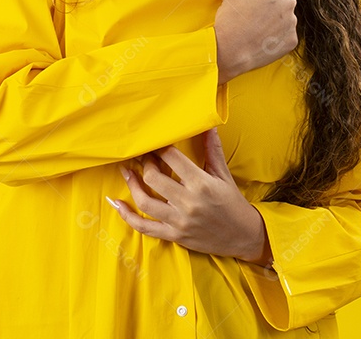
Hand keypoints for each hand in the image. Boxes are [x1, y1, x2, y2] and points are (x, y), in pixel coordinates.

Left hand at [109, 127, 271, 265]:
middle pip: (154, 177)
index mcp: (201, 183)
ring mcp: (179, 221)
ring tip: (126, 171)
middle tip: (141, 156)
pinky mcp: (174, 236)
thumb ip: (212, 149)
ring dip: (132, 184)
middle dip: (144, 163)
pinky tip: (116, 203)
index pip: (171, 157)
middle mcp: (188, 202)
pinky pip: (144, 227)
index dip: (158, 147)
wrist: (244, 236)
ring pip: (145, 201)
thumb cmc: (233, 202)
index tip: (152, 141)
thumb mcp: (223, 175)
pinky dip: (127, 216)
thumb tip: (208, 124)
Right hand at [213, 0, 297, 83]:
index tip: (242, 0)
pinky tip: (260, 37)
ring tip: (252, 27)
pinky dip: (274, 34)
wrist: (230, 52)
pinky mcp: (292, 39)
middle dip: (261, 2)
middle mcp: (289, 1)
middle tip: (246, 14)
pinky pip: (283, 31)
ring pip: (279, 14)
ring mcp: (292, 22)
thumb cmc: (229, 22)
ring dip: (268, 17)